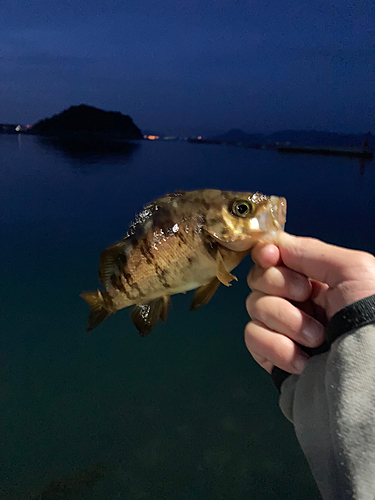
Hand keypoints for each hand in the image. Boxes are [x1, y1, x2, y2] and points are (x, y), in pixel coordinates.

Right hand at [244, 233, 374, 374]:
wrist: (367, 380)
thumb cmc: (370, 317)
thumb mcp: (354, 270)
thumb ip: (310, 250)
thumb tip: (273, 243)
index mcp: (318, 278)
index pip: (276, 255)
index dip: (267, 253)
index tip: (270, 257)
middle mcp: (297, 300)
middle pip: (260, 278)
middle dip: (279, 286)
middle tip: (305, 298)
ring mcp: (282, 328)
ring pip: (255, 306)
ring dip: (285, 320)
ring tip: (316, 339)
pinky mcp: (271, 355)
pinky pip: (253, 336)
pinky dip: (275, 347)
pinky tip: (302, 360)